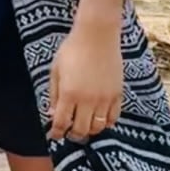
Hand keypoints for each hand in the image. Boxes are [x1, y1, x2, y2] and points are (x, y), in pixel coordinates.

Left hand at [48, 15, 122, 141]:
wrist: (97, 34)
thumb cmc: (72, 49)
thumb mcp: (56, 71)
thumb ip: (54, 95)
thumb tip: (52, 115)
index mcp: (69, 94)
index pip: (62, 124)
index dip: (56, 133)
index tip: (54, 136)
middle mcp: (88, 100)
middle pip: (81, 130)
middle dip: (72, 135)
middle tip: (69, 133)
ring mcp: (105, 98)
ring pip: (98, 127)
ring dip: (89, 131)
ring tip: (84, 126)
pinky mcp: (117, 94)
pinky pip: (113, 118)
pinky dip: (105, 123)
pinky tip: (99, 119)